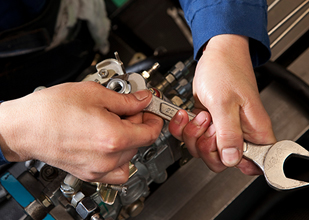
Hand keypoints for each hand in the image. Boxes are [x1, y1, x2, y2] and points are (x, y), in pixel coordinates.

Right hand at [0, 82, 162, 183]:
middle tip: (128, 108)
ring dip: (129, 138)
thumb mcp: (94, 93)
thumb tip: (143, 99)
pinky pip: (117, 171)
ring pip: (131, 155)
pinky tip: (110, 143)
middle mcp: (108, 158)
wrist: (25, 127)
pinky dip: (121, 158)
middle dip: (139, 122)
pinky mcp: (89, 174)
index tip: (151, 109)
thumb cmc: (51, 110)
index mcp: (113, 136)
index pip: (151, 131)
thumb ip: (126, 99)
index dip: (155, 117)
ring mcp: (98, 169)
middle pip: (141, 141)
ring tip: (114, 123)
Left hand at [169, 34, 275, 174]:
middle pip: (220, 160)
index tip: (220, 148)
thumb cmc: (226, 70)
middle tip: (208, 125)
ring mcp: (223, 128)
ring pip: (203, 148)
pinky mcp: (209, 122)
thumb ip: (229, 134)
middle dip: (205, 145)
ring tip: (200, 114)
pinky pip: (193, 136)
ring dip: (193, 134)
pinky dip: (185, 128)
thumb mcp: (224, 103)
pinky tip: (188, 114)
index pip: (253, 163)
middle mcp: (240, 133)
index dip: (234, 162)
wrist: (216, 54)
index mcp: (255, 131)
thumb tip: (231, 159)